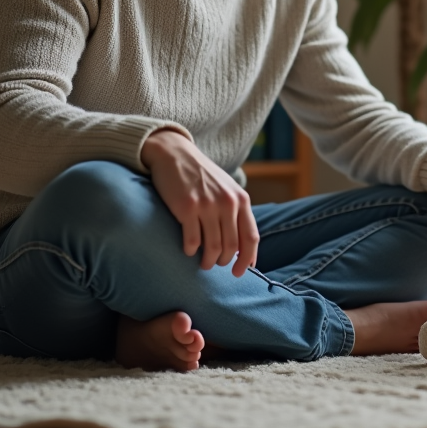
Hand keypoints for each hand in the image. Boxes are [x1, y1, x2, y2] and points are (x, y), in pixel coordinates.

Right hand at [141, 128, 258, 276]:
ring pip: (212, 247)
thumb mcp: (227, 189)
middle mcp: (227, 202)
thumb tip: (243, 247)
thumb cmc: (202, 176)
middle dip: (224, 262)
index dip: (248, 259)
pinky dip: (191, 250)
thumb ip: (236, 212)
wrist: (175, 154)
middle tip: (215, 265)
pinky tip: (188, 250)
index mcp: (241, 199)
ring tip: (202, 264)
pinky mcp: (187, 208)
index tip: (240, 273)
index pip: (251, 237)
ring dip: (207, 261)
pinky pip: (192, 241)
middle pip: (231, 246)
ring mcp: (207, 205)